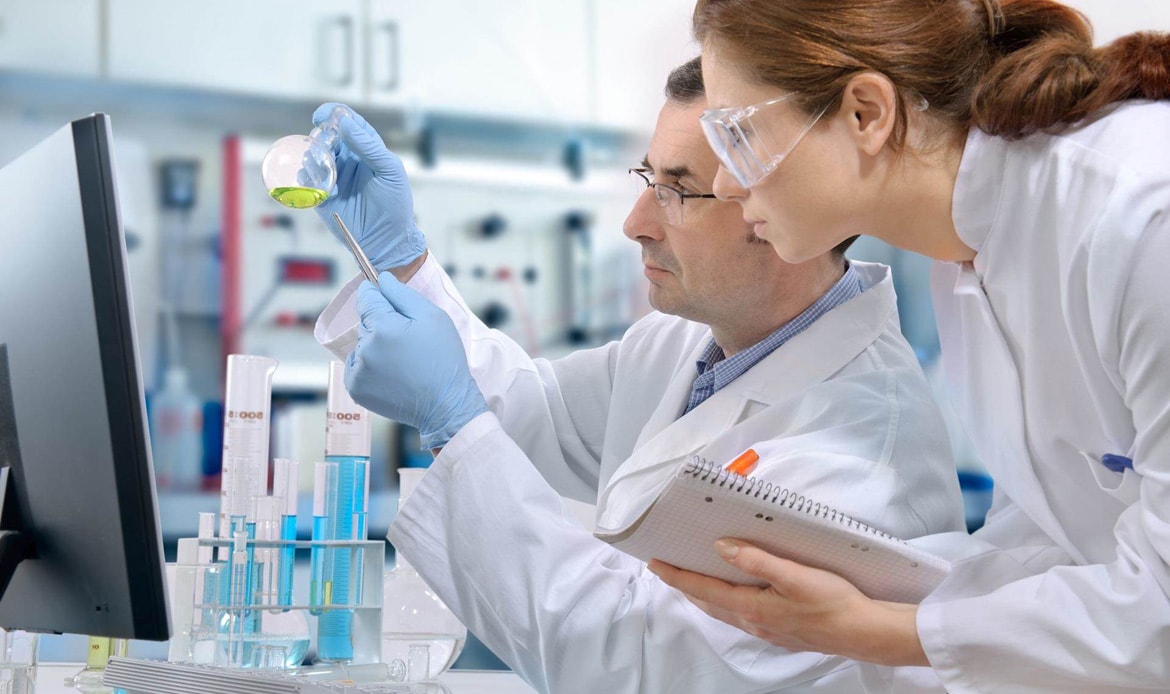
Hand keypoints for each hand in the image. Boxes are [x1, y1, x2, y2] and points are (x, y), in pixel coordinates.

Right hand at [313, 102, 425, 269]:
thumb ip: (369, 147)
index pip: (348, 123)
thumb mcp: (389, 171)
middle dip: (321, 139)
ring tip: (328, 174)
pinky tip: (328, 191)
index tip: (322, 115)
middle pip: (325, 137)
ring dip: (315, 160)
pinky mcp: (321, 194)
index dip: (334, 114)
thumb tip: (345, 124)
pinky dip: (311, 180)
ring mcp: (333, 176)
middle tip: (326, 149)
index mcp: (366, 148)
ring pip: (312, 156)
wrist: (385, 238)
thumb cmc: (394, 203)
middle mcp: (347, 159)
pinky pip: (306, 180)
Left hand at [346, 272, 486, 449]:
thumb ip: (402, 294)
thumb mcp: (433, 317)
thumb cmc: (443, 358)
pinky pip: (356, 365)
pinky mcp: (355, 389)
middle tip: (409, 342)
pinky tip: (392, 373)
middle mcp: (365, 348)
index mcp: (383, 327)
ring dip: (377, 347)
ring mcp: (358, 371)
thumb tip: (381, 278)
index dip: (379, 296)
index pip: (367, 297)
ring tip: (403, 362)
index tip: (392, 305)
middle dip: (383, 325)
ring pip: (362, 344)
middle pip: (366, 322)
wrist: (446, 404)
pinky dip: (370, 366)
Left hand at [648, 539, 928, 666]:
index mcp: (752, 608)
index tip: (655, 563)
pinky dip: (728, 601)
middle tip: (667, 568)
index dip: (677, 576)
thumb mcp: (793, 575)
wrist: (865, 633)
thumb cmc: (834, 603)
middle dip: (686, 585)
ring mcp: (768, 629)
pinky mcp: (782, 630)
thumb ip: (756, 560)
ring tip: (693, 579)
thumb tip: (721, 548)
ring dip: (706, 594)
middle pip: (709, 601)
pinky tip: (735, 594)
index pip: (703, 589)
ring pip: (725, 610)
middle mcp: (754, 622)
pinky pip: (742, 614)